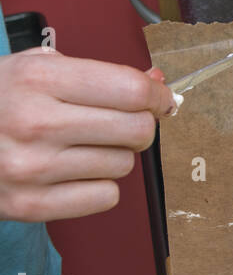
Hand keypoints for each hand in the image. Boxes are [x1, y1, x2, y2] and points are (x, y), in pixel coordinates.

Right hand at [0, 49, 174, 221]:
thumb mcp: (34, 69)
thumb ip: (98, 74)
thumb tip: (158, 81)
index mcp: (38, 78)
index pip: (131, 90)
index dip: (158, 96)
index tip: (161, 100)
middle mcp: (35, 122)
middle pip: (137, 131)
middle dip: (140, 126)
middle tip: (123, 124)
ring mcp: (31, 168)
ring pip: (123, 165)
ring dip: (113, 156)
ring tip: (79, 147)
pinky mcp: (29, 206)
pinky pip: (105, 197)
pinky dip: (98, 187)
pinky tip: (71, 173)